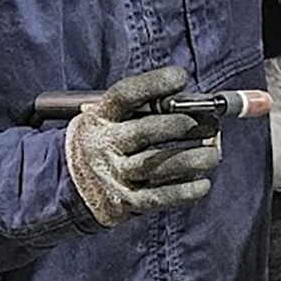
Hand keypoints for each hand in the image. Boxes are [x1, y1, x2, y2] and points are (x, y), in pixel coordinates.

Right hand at [62, 66, 220, 227]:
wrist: (68, 184)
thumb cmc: (105, 142)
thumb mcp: (109, 119)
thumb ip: (143, 110)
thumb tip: (195, 103)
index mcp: (99, 117)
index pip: (125, 95)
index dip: (154, 83)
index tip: (180, 77)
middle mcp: (102, 145)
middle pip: (146, 131)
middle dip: (184, 124)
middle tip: (210, 124)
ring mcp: (112, 175)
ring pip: (158, 165)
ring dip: (193, 159)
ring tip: (212, 153)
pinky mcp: (122, 203)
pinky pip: (159, 197)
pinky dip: (186, 191)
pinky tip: (203, 183)